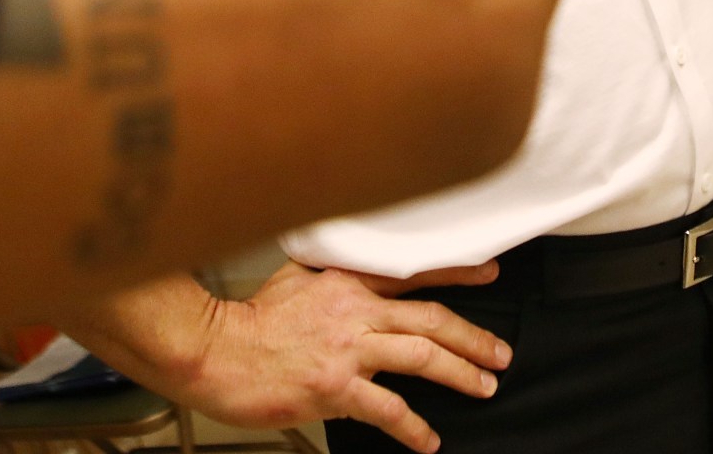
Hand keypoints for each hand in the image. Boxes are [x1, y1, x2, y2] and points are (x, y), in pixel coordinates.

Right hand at [80, 262, 507, 452]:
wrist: (212, 350)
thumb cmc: (247, 321)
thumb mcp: (294, 279)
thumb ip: (333, 280)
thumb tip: (360, 284)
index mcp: (346, 282)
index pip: (413, 273)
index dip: (456, 274)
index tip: (490, 276)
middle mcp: (354, 311)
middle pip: (430, 318)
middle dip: (473, 337)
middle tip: (500, 352)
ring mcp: (346, 350)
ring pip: (421, 355)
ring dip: (460, 372)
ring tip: (484, 385)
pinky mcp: (334, 387)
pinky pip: (387, 408)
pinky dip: (413, 426)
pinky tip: (429, 439)